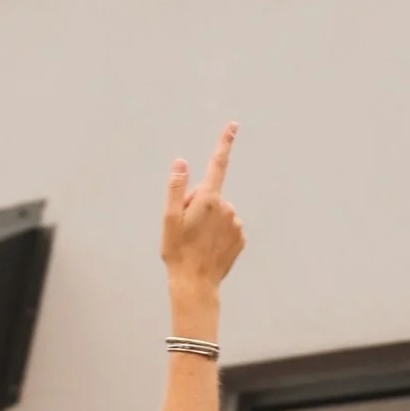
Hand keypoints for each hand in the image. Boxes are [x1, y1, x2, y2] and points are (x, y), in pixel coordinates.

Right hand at [160, 124, 244, 321]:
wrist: (196, 284)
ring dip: (207, 221)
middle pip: (210, 194)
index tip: (233, 126)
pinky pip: (227, 227)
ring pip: (219, 212)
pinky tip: (208, 248)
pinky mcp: (240, 238)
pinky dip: (218, 234)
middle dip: (197, 204)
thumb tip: (181, 163)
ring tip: (196, 241)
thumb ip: (177, 188)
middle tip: (185, 228)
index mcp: (208, 200)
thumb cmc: (178, 251)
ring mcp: (235, 223)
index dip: (224, 143)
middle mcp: (226, 208)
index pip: (218, 164)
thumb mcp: (169, 218)